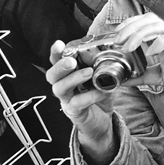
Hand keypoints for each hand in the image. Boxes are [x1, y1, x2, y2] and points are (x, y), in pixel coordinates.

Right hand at [47, 41, 116, 160]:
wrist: (102, 121)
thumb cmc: (98, 95)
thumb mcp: (102, 76)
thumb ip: (102, 63)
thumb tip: (112, 47)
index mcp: (68, 74)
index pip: (56, 61)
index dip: (55, 53)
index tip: (59, 43)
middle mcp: (62, 86)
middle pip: (51, 75)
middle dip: (60, 66)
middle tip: (71, 61)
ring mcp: (66, 99)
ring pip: (60, 88)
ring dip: (74, 78)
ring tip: (89, 72)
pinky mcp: (74, 112)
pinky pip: (78, 103)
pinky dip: (91, 95)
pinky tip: (102, 91)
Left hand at [116, 13, 163, 94]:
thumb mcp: (159, 77)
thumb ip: (142, 76)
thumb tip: (123, 81)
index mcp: (162, 40)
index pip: (144, 23)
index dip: (128, 26)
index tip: (115, 37)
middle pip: (148, 20)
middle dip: (130, 27)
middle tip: (118, 41)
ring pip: (157, 26)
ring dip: (140, 34)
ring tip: (129, 47)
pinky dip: (159, 42)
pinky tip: (151, 52)